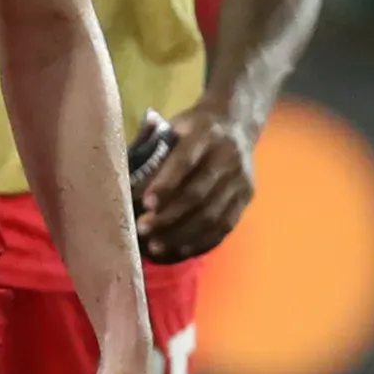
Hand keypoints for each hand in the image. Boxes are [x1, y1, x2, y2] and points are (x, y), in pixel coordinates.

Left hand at [133, 103, 256, 262]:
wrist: (236, 124)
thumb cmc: (193, 129)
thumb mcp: (174, 126)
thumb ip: (154, 147)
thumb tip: (127, 180)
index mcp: (206, 133)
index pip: (185, 161)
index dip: (166, 184)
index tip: (145, 204)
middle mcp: (228, 156)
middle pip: (198, 194)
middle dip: (169, 216)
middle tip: (143, 229)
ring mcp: (240, 179)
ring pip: (212, 215)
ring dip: (182, 235)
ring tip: (156, 246)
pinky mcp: (246, 198)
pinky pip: (224, 227)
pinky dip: (200, 242)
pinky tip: (179, 250)